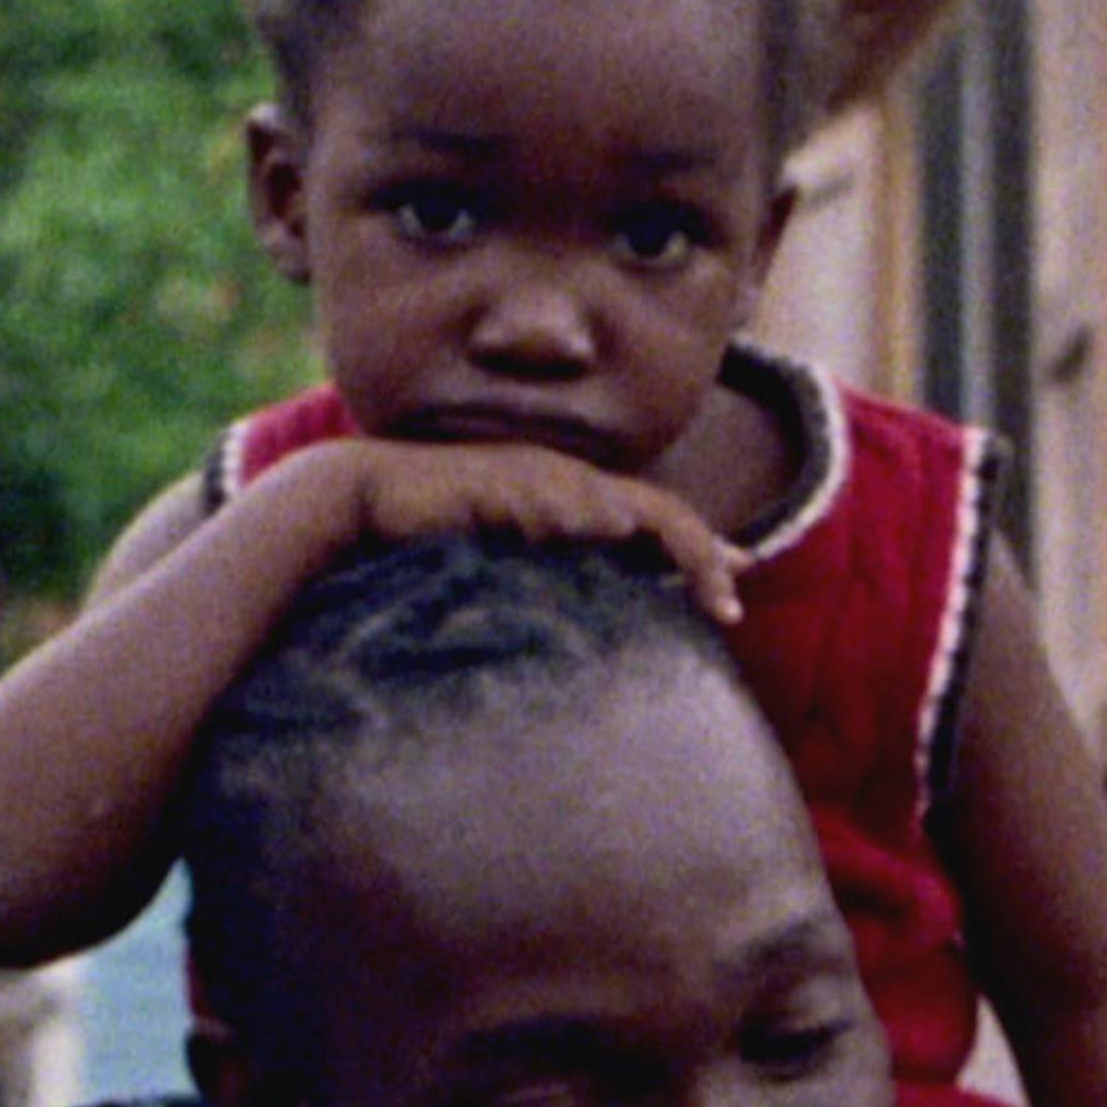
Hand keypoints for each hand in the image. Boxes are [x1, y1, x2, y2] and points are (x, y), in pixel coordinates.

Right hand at [338, 440, 750, 621]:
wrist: (365, 501)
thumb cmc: (433, 541)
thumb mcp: (509, 570)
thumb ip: (556, 583)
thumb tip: (599, 628)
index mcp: (573, 502)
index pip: (655, 518)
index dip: (702, 547)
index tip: (741, 578)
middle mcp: (565, 482)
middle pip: (657, 510)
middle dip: (703, 552)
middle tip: (734, 600)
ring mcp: (536, 478)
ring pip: (621, 504)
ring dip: (667, 538)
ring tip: (705, 580)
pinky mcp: (502, 481)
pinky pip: (557, 500)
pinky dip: (589, 517)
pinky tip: (613, 533)